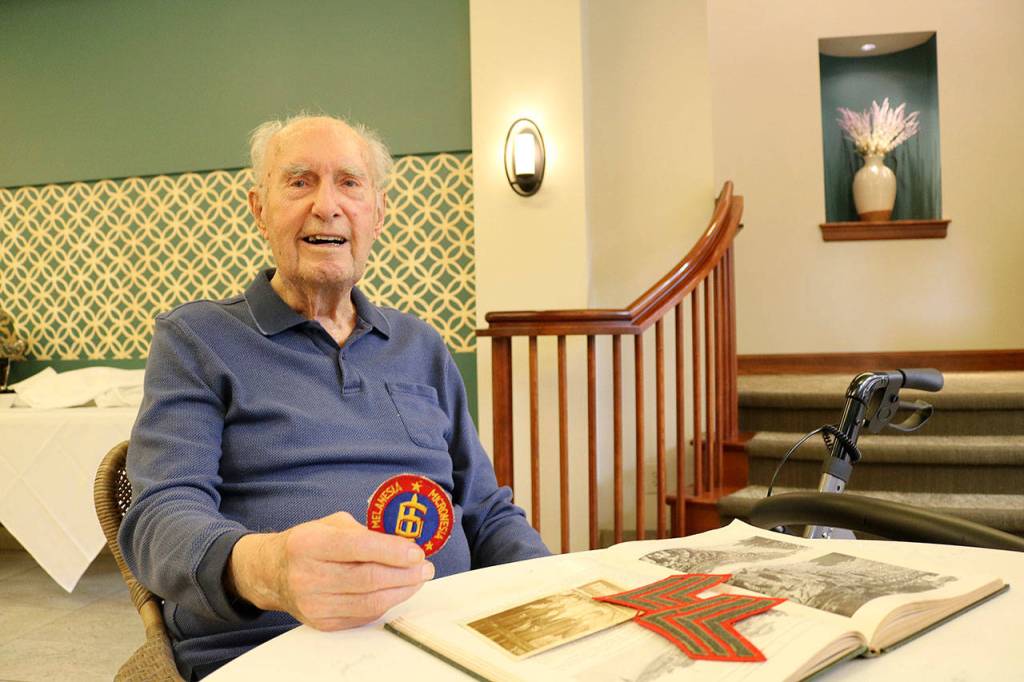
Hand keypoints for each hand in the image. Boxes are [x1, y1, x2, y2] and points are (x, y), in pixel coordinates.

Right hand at [226, 511, 433, 629]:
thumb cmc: (309, 543)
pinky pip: (363, 616)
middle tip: (426, 567)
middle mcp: (307, 576)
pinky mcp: (322, 623)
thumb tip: (405, 543)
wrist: (273, 573)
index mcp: (309, 544)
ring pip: (370, 602)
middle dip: (405, 574)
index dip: (392, 550)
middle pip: (368, 579)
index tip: (417, 551)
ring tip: (418, 579)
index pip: (358, 547)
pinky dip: (386, 603)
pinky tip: (397, 591)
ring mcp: (314, 604)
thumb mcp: (331, 525)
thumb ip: (365, 532)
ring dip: (401, 591)